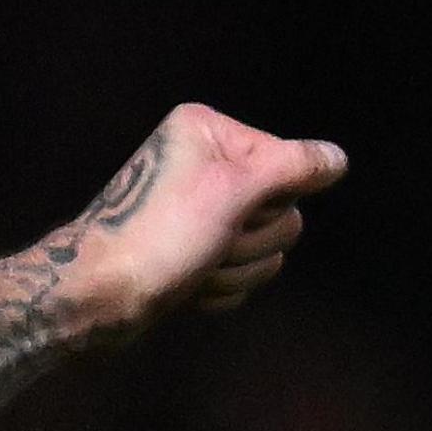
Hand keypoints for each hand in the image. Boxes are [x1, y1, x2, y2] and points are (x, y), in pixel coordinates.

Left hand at [53, 104, 347, 339]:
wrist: (95, 298)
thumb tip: (336, 159)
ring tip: (191, 268)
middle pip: (281, 211)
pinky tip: (185, 288)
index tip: (230, 209)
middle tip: (208, 244)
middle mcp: (201, 167)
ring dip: (232, 269)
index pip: (288, 165)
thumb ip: (293, 168)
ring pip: (264, 250)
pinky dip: (217, 289)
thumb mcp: (234, 189)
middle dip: (249, 240)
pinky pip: (238, 275)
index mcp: (207, 133)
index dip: (267, 199)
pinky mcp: (191, 257)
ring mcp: (197, 216)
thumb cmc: (159, 236)